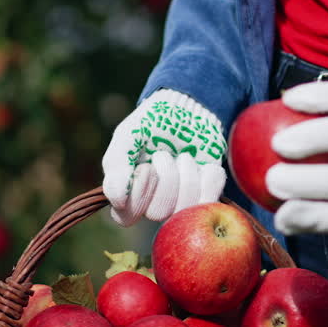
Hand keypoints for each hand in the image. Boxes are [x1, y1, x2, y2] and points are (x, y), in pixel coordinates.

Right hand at [101, 89, 226, 225]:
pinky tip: (204, 164)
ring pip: (184, 208)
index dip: (137, 196)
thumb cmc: (150, 124)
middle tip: (164, 154)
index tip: (145, 167)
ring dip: (186, 175)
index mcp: (130, 193)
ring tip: (184, 156)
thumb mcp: (128, 136)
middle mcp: (155, 202)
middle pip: (158, 213)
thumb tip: (118, 201)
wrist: (185, 109)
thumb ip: (117, 166)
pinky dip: (209, 178)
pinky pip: (209, 201)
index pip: (126, 217)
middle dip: (165, 178)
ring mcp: (182, 200)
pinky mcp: (207, 193)